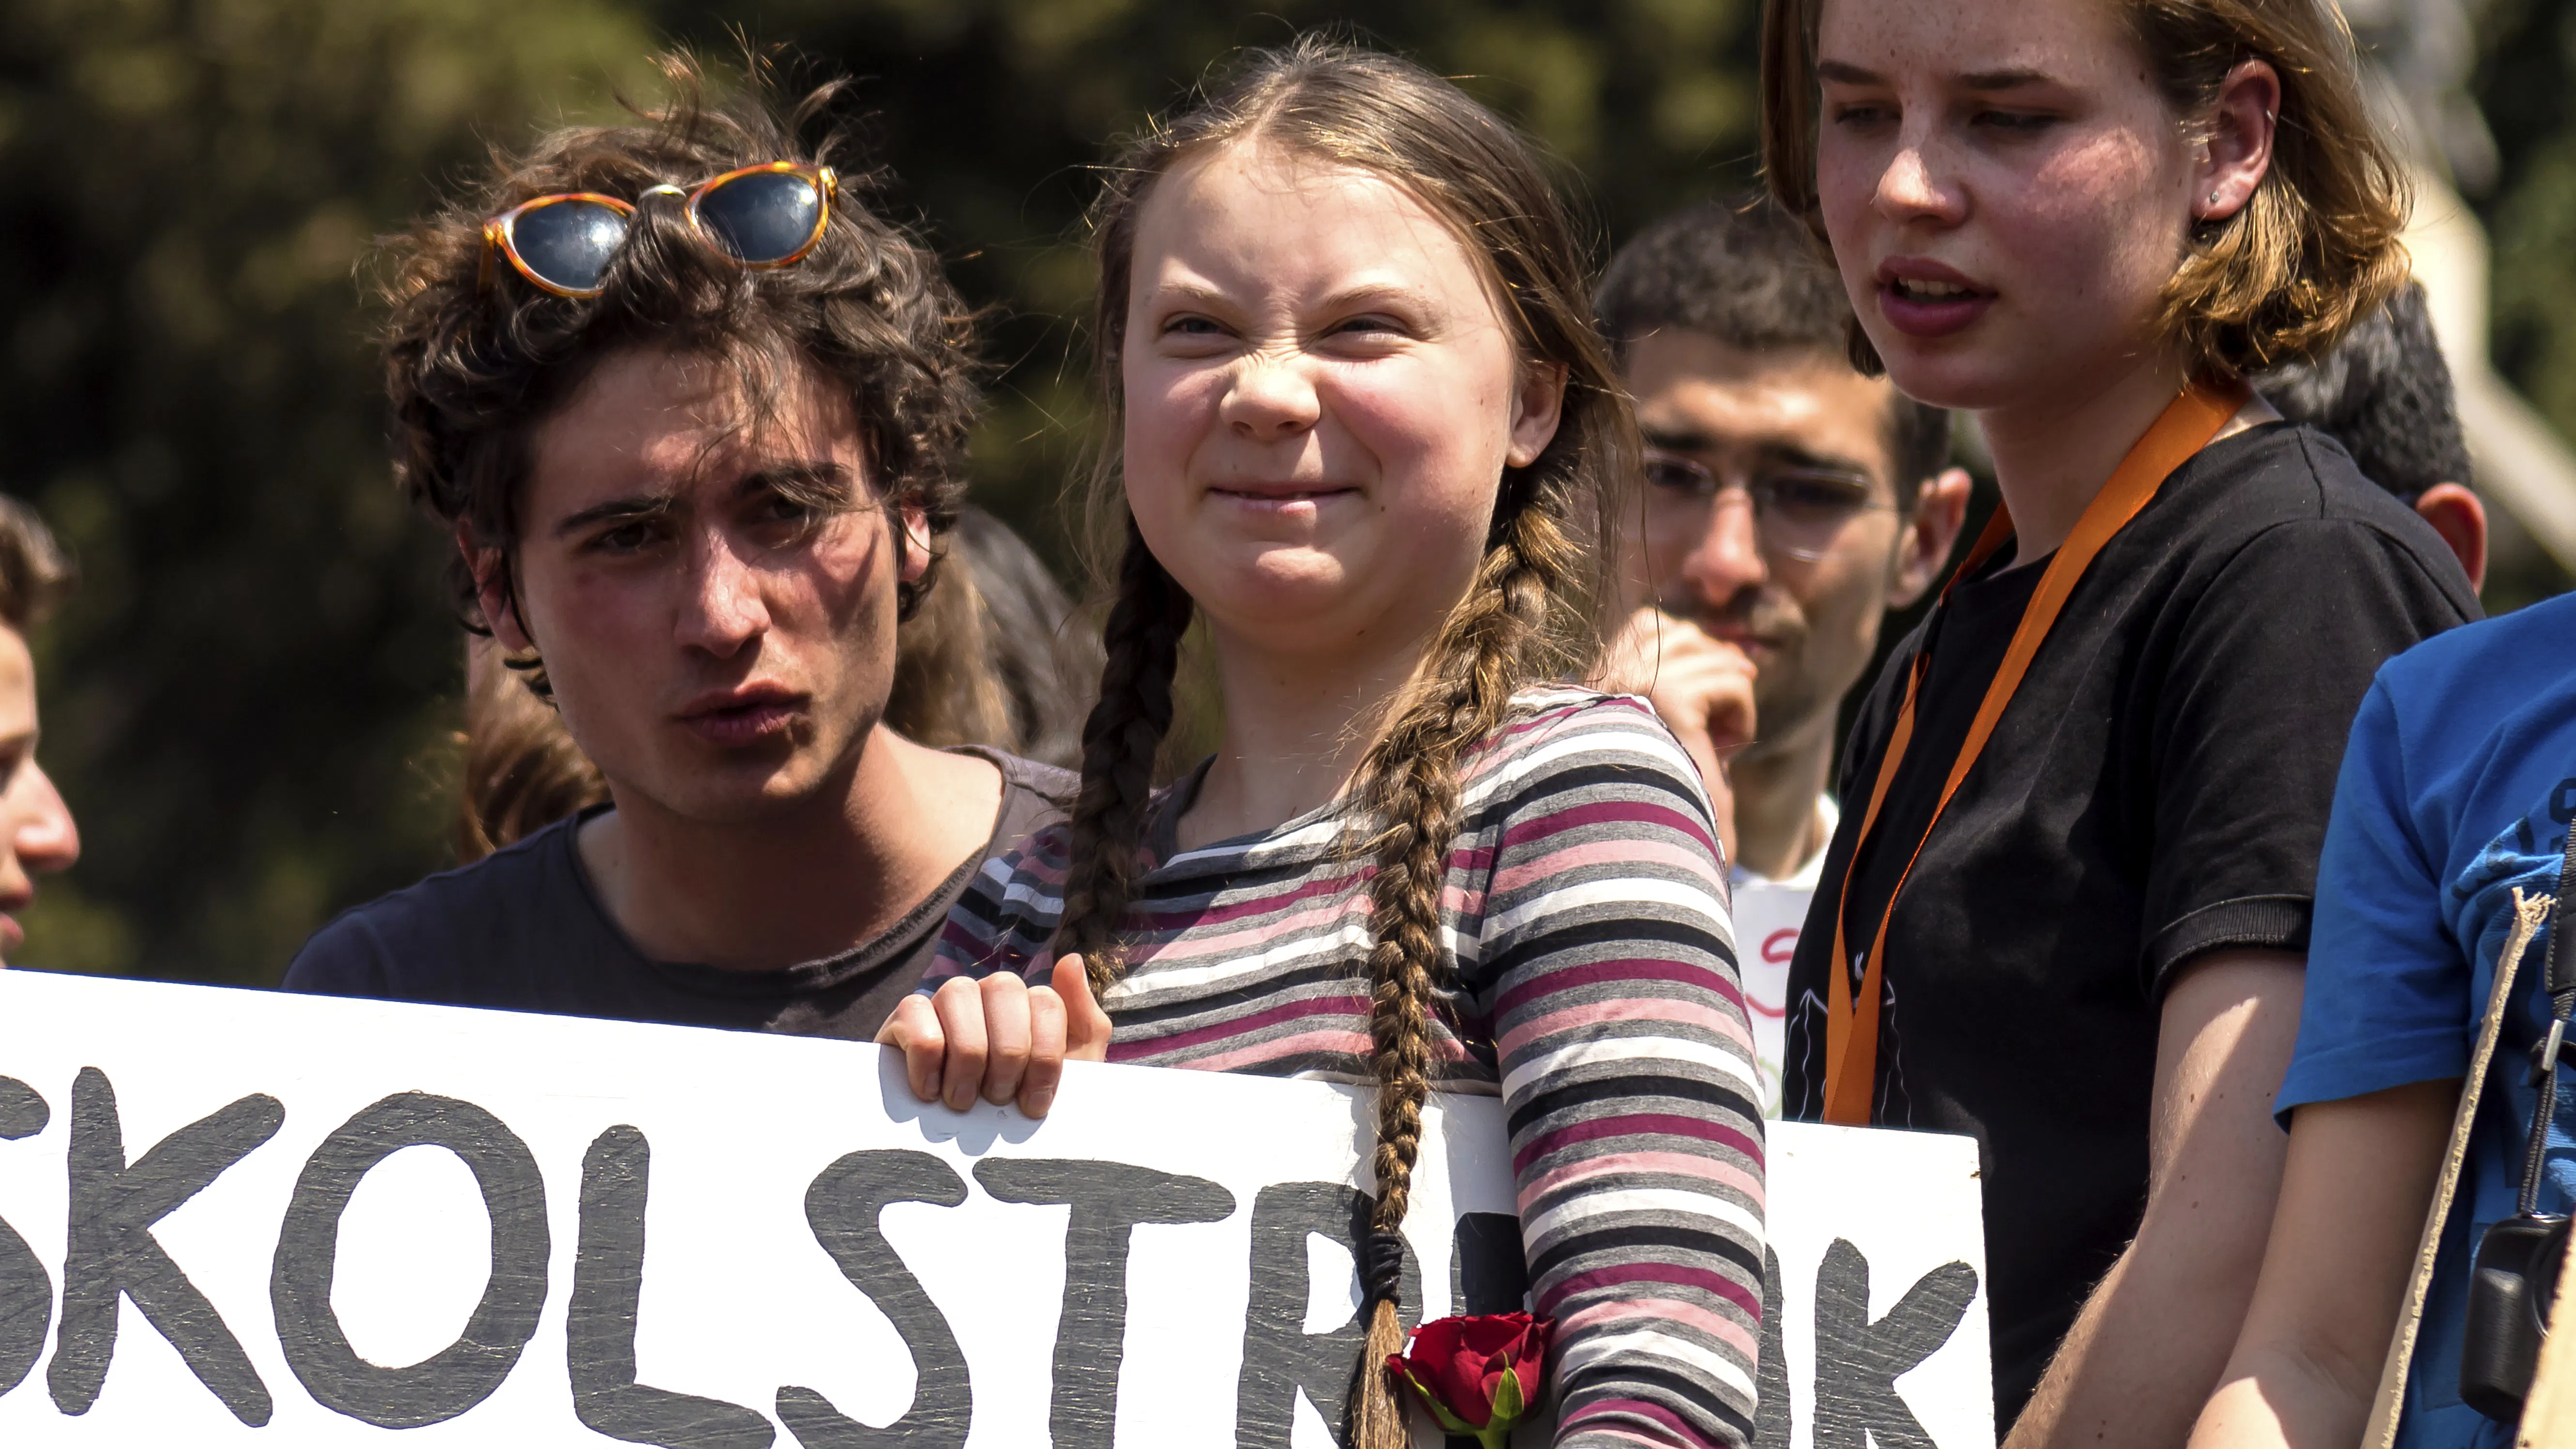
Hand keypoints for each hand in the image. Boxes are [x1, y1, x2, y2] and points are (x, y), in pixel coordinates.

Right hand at [876, 954, 1112, 1117]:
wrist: (964, 1157)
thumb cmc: (1017, 1109)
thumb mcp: (1068, 1076)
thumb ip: (1086, 1022)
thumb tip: (1070, 959)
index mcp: (1028, 1004)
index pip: (1046, 1001)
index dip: (1045, 1056)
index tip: (1034, 1104)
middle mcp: (987, 993)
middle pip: (1006, 989)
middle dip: (1008, 1055)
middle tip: (997, 1099)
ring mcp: (945, 1000)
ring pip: (959, 994)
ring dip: (967, 1057)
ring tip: (964, 1101)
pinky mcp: (904, 1018)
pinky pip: (915, 1013)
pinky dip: (926, 1057)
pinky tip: (930, 1091)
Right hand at [1601, 607, 1756, 862]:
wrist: (1652, 853)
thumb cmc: (1662, 800)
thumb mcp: (1668, 728)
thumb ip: (1684, 680)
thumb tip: (1737, 652)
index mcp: (1596, 681)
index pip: (1645, 625)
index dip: (1689, 656)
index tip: (1699, 711)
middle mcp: (1606, 676)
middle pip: (1686, 635)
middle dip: (1713, 679)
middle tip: (1708, 736)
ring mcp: (1634, 683)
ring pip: (1716, 659)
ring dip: (1729, 705)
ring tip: (1709, 747)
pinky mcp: (1669, 698)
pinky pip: (1734, 684)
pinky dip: (1741, 719)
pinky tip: (1720, 751)